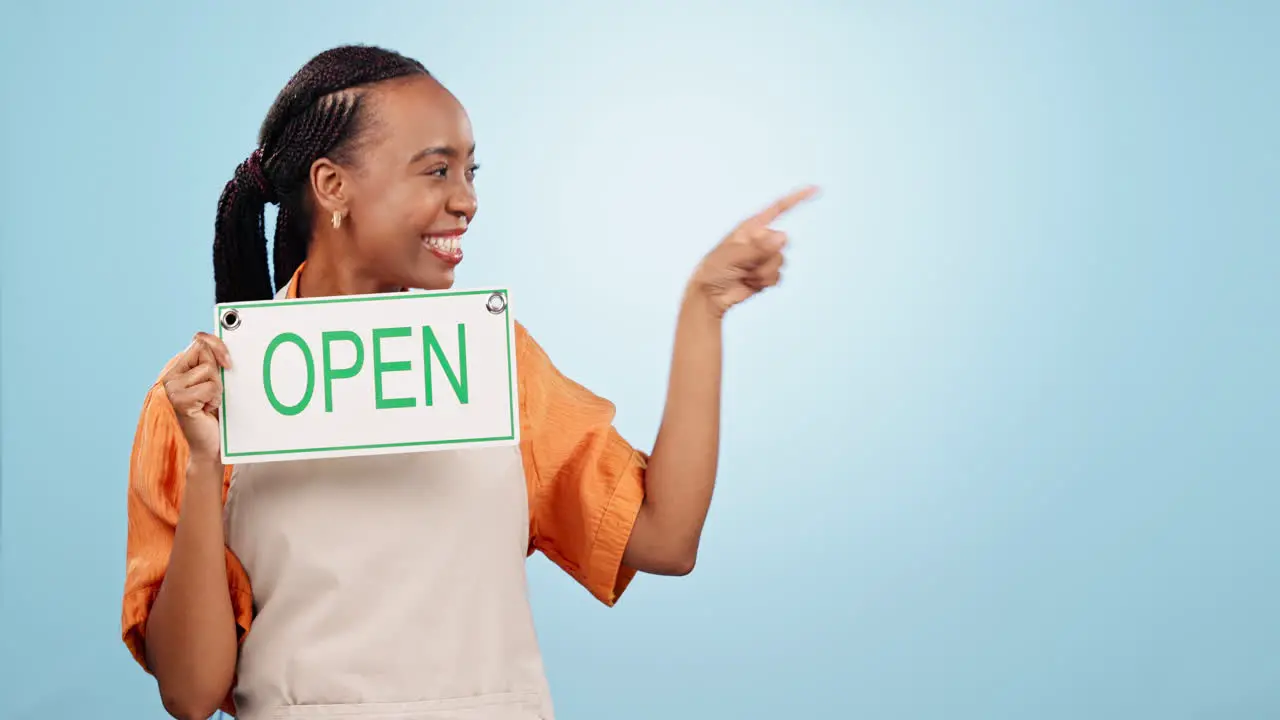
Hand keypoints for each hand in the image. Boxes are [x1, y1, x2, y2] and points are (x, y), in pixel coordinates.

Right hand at [162, 332, 232, 463]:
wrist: (211, 445)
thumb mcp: (218, 383)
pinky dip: (215, 398)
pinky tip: (207, 409)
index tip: (229, 362)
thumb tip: (230, 344)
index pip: (199, 340)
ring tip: (210, 402)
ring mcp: (172, 388)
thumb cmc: (218, 413)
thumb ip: (216, 364)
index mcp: (180, 368)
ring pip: (208, 369)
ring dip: (217, 388)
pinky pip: (209, 387)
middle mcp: (172, 375)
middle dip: (218, 370)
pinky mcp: (179, 400)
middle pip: (204, 350)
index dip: (218, 345)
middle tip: (215, 391)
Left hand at [688, 185, 818, 317]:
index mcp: (751, 227)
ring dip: (762, 273)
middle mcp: (761, 240)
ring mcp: (765, 257)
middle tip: (744, 264)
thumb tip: (783, 236)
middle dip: (765, 258)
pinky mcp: (767, 273)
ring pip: (780, 263)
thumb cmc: (713, 269)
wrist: (711, 294)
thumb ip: (758, 248)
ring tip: (744, 274)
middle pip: (781, 244)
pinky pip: (778, 277)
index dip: (796, 198)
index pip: (777, 209)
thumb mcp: (732, 255)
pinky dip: (764, 282)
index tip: (814, 189)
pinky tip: (749, 282)